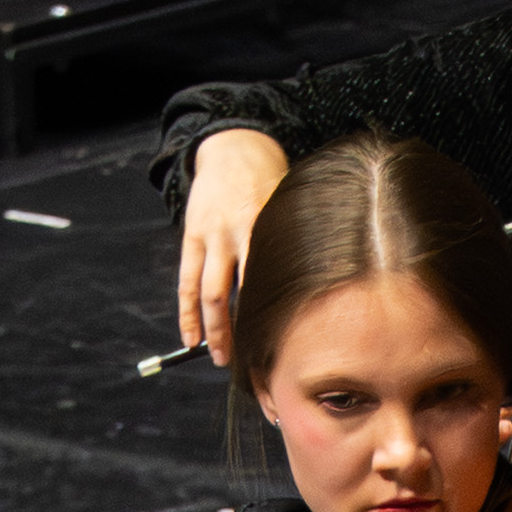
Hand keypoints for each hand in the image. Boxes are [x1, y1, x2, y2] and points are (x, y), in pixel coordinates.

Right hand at [174, 133, 287, 365]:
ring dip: (213, 330)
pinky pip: (185, 281)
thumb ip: (301, 242)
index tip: (288, 351)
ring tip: (220, 358)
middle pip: (239, 296)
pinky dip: (186, 313)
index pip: (271, 285)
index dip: (277, 319)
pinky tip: (190, 339)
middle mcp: (238, 234)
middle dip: (243, 334)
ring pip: (210, 293)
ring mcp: (212, 236)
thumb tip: (325, 284)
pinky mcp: (193, 236)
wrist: (233, 145)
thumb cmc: (272, 179)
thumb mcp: (292, 205)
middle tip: (253, 366)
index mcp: (267, 228)